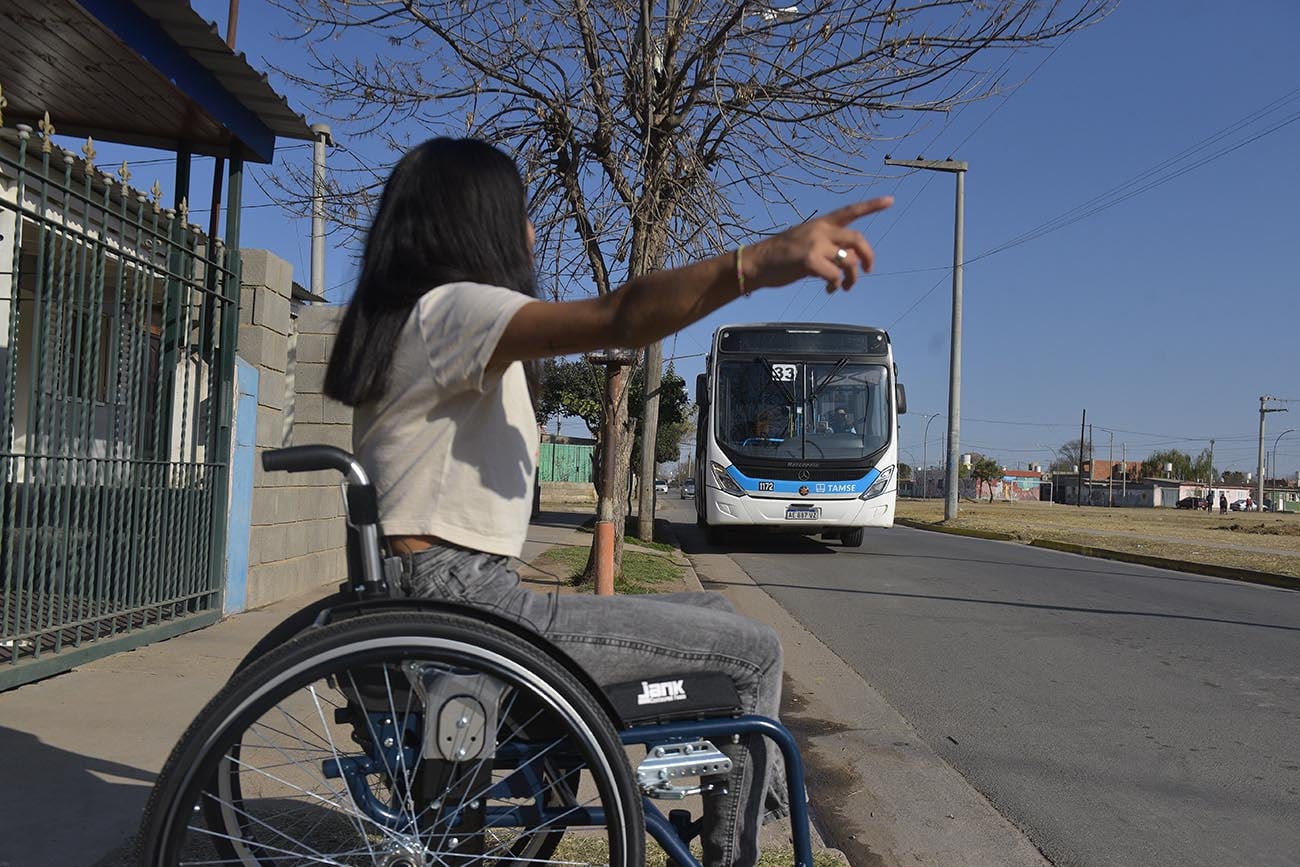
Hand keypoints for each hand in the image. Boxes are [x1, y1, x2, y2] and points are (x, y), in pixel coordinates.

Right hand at [746, 197, 892, 293]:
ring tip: (845, 287)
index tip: (890, 200)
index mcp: (821, 223)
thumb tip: (849, 261)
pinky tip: (829, 290)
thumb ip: (828, 246)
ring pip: (848, 260)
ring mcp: (815, 244)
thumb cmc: (782, 256)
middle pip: (857, 239)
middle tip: (868, 270)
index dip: (872, 206)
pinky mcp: (809, 261)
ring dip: (852, 278)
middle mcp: (821, 231)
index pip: (850, 211)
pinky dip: (835, 285)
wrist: (758, 262)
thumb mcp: (806, 243)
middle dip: (868, 256)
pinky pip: (834, 275)